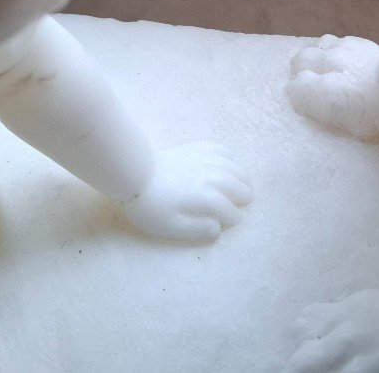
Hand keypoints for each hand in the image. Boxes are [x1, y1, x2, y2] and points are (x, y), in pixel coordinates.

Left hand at [119, 141, 251, 241]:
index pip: (228, 208)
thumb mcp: (169, 226)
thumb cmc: (149, 204)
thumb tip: (217, 229)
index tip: (234, 221)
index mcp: (205, 197)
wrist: (132, 173)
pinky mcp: (194, 149)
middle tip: (245, 202)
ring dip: (241, 176)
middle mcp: (210, 176)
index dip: (234, 216)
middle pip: (236, 184)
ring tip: (245, 183)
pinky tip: (229, 160)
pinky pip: (218, 149)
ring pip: (231, 165)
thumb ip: (196, 229)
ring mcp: (203, 159)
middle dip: (244, 194)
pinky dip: (228, 156)